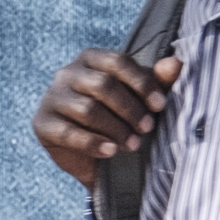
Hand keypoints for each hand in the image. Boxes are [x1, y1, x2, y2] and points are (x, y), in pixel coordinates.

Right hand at [35, 49, 181, 192]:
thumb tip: (176, 63)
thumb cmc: (120, 120)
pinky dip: (93, 143)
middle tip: (148, 129)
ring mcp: (51, 97)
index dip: (141, 83)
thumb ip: (157, 81)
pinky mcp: (42, 123)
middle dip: (130, 109)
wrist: (96, 160)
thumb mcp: (141, 101)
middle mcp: (67, 73)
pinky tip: (111, 151)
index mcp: (91, 59)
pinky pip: (68, 132)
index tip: (160, 105)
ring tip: (133, 144)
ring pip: (88, 109)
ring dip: (116, 129)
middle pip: (103, 85)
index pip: (117, 62)